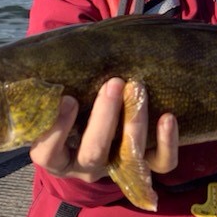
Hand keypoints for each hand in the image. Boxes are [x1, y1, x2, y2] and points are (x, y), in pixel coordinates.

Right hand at [30, 77, 178, 181]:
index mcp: (54, 155)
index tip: (68, 98)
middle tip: (113, 83)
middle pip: (93, 153)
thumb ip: (54, 84)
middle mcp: (85, 166)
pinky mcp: (146, 166)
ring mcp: (116, 168)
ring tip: (137, 87)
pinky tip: (168, 117)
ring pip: (128, 158)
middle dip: (104, 118)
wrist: (96, 125)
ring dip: (135, 122)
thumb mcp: (57, 98)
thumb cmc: (72, 102)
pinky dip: (167, 142)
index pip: (47, 153)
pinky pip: (162, 163)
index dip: (56, 129)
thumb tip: (60, 48)